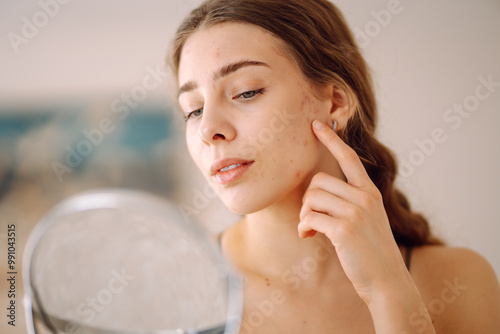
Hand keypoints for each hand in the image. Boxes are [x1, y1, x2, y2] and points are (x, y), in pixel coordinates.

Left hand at [298, 120, 409, 303]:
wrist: (387, 281)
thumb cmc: (371, 252)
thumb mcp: (367, 221)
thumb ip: (349, 203)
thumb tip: (314, 196)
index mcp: (370, 193)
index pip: (349, 158)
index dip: (331, 140)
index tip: (317, 124)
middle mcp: (364, 198)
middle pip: (318, 181)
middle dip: (307, 199)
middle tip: (309, 217)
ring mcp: (356, 213)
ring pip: (311, 198)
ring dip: (304, 214)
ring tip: (309, 228)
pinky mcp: (344, 229)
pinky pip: (310, 217)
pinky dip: (303, 227)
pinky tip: (308, 236)